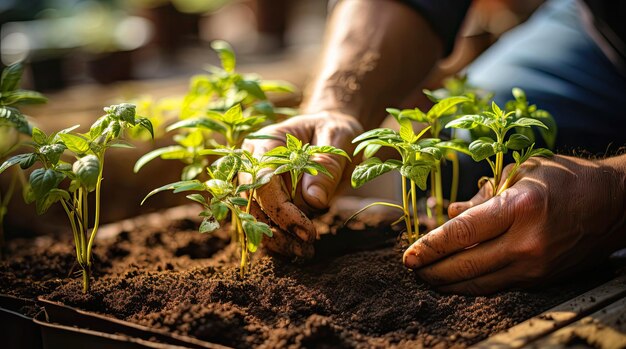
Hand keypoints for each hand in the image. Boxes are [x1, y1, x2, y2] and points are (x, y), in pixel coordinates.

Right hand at [241, 111, 362, 257]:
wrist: (331, 133)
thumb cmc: (334, 131)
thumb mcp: (338, 139)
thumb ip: (327, 165)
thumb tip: (313, 200)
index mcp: (266, 142)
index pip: (263, 181)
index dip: (282, 210)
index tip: (306, 231)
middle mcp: (252, 162)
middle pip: (252, 203)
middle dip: (277, 229)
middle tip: (307, 247)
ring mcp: (254, 182)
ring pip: (253, 218)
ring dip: (276, 239)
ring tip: (305, 251)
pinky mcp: (263, 198)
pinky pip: (262, 223)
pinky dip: (277, 240)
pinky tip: (297, 249)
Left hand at [402, 155, 625, 294]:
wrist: (612, 206)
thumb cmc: (563, 180)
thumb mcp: (519, 174)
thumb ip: (480, 197)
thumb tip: (449, 214)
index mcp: (519, 208)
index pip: (463, 232)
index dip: (431, 246)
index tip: (408, 255)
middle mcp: (527, 242)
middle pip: (466, 265)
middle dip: (432, 270)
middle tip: (411, 268)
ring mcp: (535, 265)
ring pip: (480, 283)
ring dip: (448, 283)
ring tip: (426, 277)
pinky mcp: (541, 279)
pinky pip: (498, 286)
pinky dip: (472, 285)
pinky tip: (455, 281)